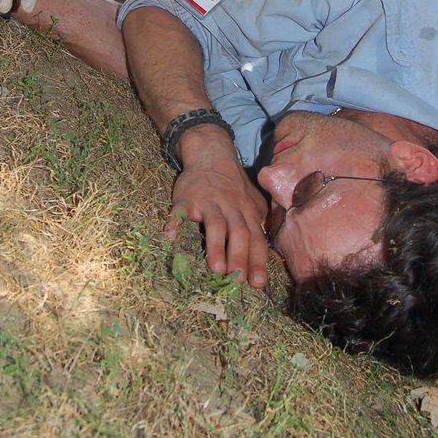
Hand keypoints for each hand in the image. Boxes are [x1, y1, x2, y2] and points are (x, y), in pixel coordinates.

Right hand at [166, 155, 269, 288]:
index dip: (258, 260)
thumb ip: (259, 222)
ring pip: (215, 224)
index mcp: (247, 211)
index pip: (256, 238)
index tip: (258, 283)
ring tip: (216, 269)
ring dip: (216, 246)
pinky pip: (180, 211)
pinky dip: (174, 223)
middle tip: (238, 281)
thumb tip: (267, 252)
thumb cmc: (233, 185)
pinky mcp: (187, 198)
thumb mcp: (252, 201)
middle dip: (240, 256)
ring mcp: (208, 202)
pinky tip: (170, 238)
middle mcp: (230, 207)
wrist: (212, 154)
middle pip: (239, 232)